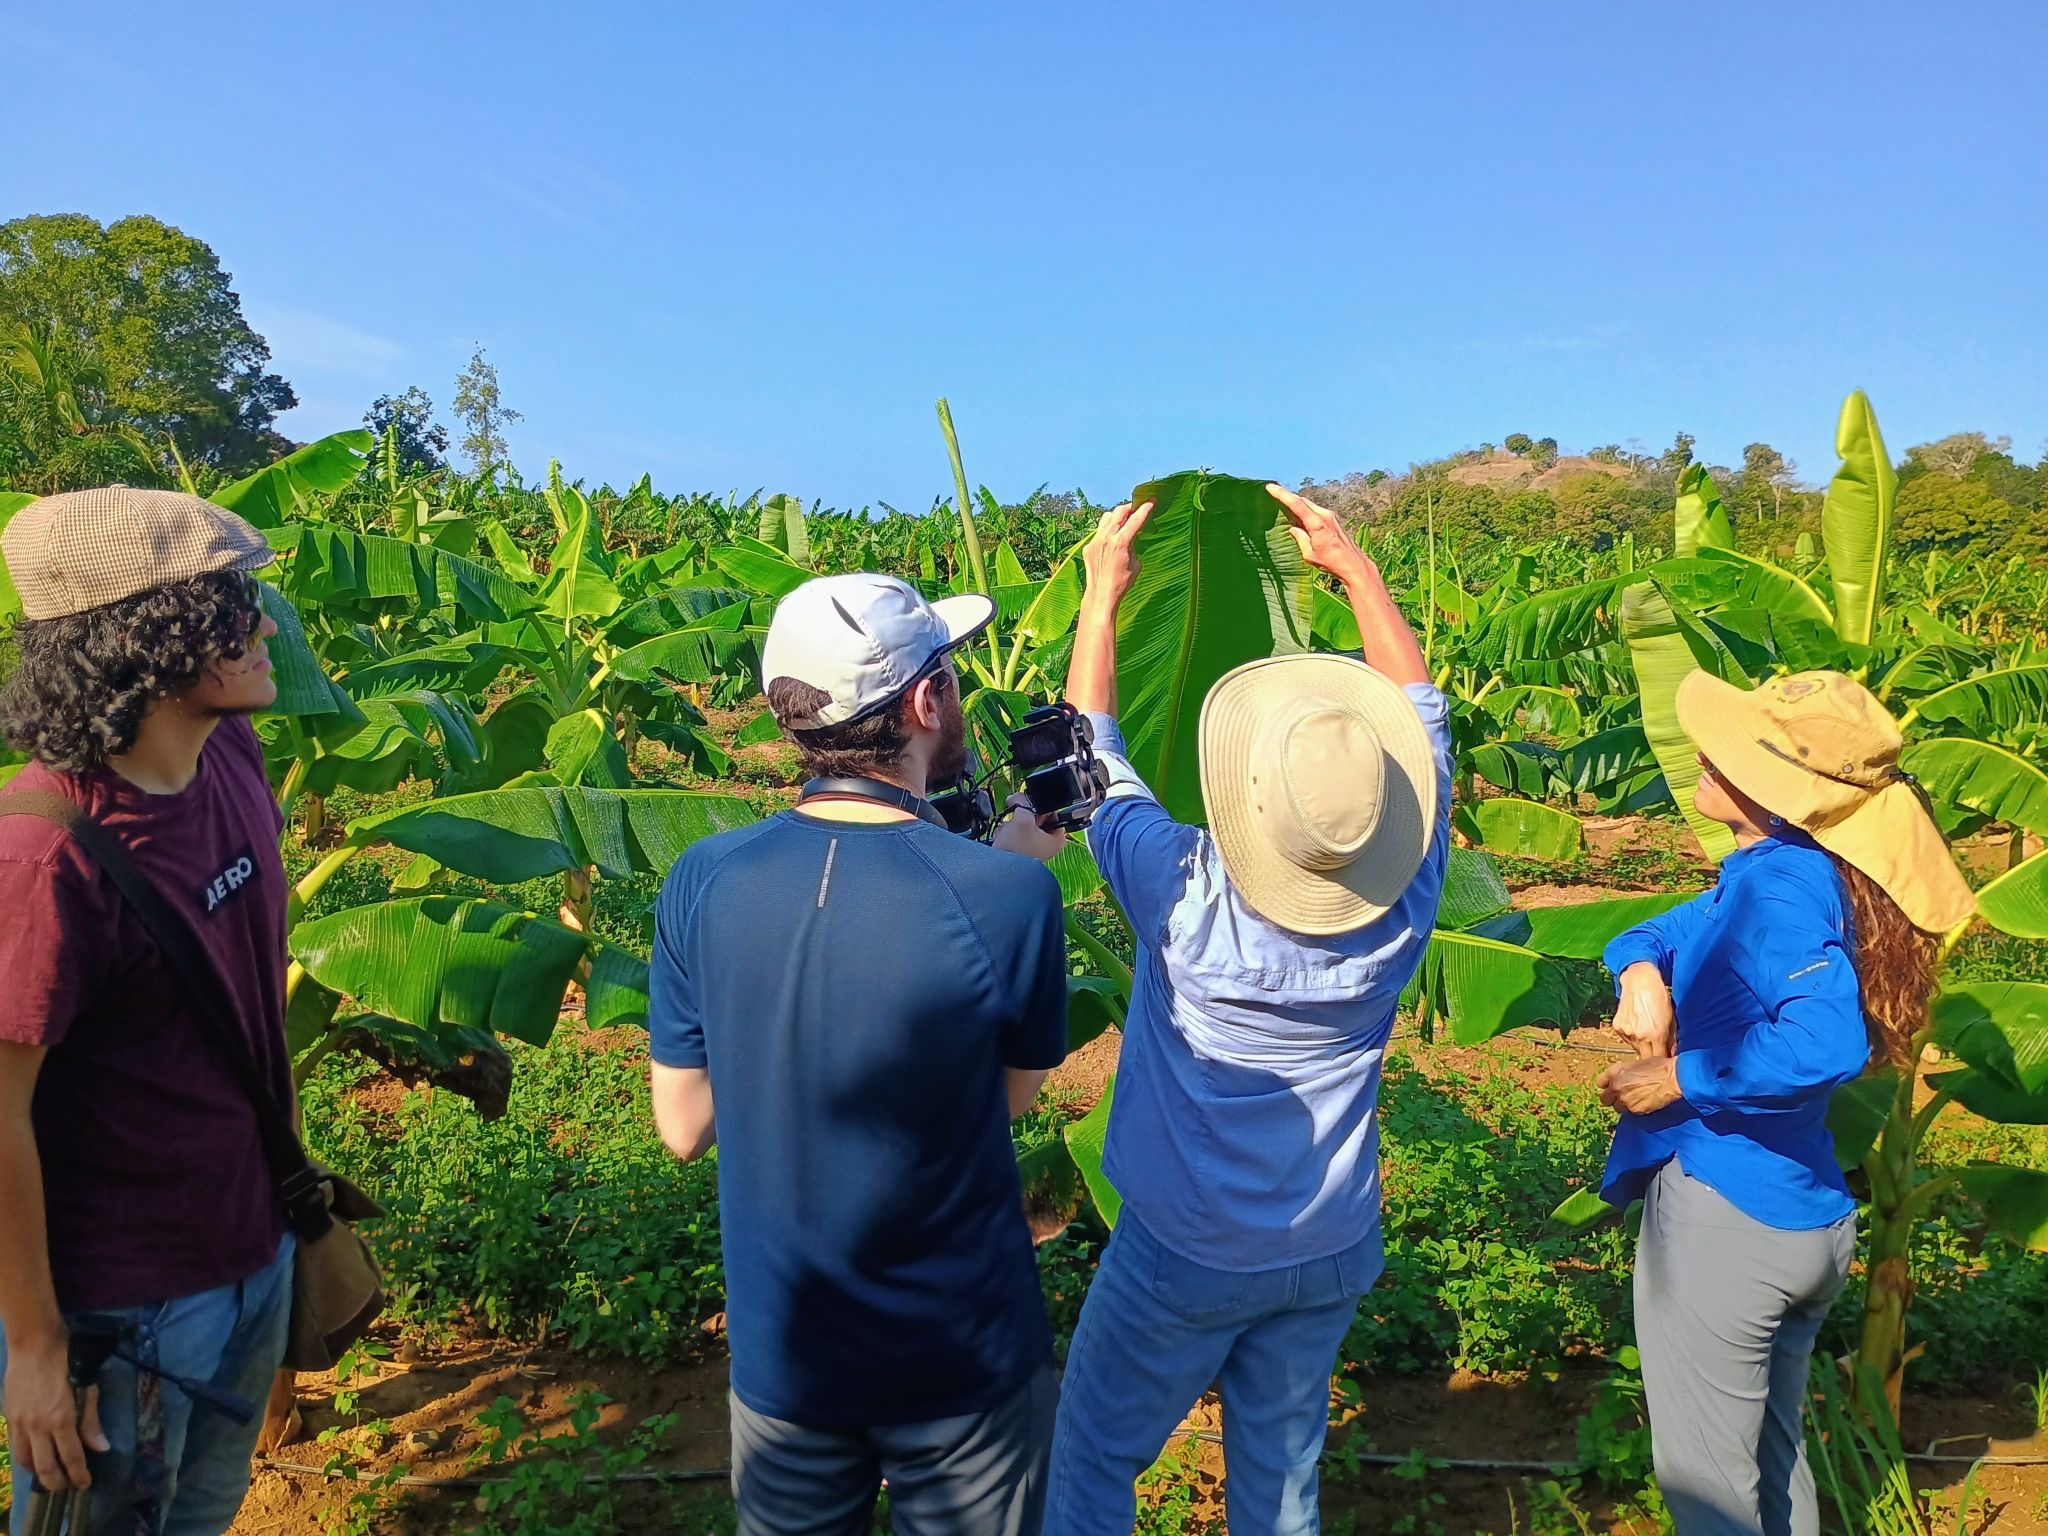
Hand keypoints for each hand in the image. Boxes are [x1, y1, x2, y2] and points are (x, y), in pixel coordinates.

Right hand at [3, 1333, 106, 1491]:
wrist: (35, 1343)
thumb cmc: (69, 1360)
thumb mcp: (88, 1388)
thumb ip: (91, 1421)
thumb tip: (101, 1448)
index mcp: (61, 1419)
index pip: (71, 1457)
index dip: (79, 1474)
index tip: (85, 1484)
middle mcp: (37, 1426)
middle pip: (45, 1467)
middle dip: (57, 1482)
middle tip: (67, 1487)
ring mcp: (20, 1423)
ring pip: (25, 1461)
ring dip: (38, 1473)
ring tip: (50, 1477)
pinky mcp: (9, 1417)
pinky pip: (14, 1446)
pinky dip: (24, 1458)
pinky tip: (33, 1458)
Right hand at [991, 793, 1068, 861]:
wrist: (998, 870)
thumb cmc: (1015, 851)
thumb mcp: (1023, 819)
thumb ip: (1023, 802)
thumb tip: (1018, 796)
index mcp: (1057, 838)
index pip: (1051, 810)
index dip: (1037, 806)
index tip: (1027, 808)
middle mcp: (1049, 843)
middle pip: (1037, 816)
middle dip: (1022, 816)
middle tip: (1016, 822)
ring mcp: (1035, 847)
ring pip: (1024, 823)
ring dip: (1013, 824)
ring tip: (1009, 832)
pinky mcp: (1022, 849)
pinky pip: (1016, 832)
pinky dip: (1008, 832)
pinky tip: (1004, 837)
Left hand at [1080, 501, 1153, 612]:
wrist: (1101, 594)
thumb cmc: (1122, 582)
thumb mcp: (1135, 563)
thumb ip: (1133, 546)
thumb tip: (1131, 538)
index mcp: (1121, 542)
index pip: (1135, 519)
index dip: (1145, 509)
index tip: (1151, 501)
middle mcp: (1106, 538)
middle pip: (1119, 512)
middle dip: (1130, 507)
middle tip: (1137, 507)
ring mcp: (1095, 541)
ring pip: (1107, 518)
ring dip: (1117, 515)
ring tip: (1124, 518)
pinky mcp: (1089, 547)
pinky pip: (1099, 531)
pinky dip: (1108, 529)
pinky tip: (1113, 536)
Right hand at [1266, 484, 1375, 586]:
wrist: (1354, 565)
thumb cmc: (1332, 562)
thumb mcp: (1310, 554)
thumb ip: (1300, 539)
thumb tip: (1293, 529)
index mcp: (1317, 524)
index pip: (1297, 504)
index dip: (1282, 494)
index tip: (1270, 487)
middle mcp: (1325, 516)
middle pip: (1303, 500)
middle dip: (1288, 495)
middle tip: (1273, 491)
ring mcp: (1331, 517)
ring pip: (1310, 504)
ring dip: (1297, 503)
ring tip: (1284, 503)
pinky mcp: (1334, 520)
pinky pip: (1316, 510)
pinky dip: (1306, 509)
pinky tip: (1300, 515)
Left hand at [1598, 1057, 1683, 1114]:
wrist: (1671, 1078)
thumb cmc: (1658, 1067)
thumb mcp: (1636, 1064)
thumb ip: (1624, 1074)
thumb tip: (1622, 1079)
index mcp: (1615, 1071)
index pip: (1600, 1082)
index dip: (1607, 1085)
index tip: (1612, 1087)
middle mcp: (1616, 1086)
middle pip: (1604, 1099)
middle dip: (1612, 1099)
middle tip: (1622, 1097)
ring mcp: (1624, 1099)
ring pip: (1618, 1108)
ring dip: (1625, 1105)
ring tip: (1637, 1099)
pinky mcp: (1635, 1110)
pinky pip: (1631, 1113)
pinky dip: (1636, 1109)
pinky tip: (1645, 1102)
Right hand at [1612, 964, 1675, 1057]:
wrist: (1639, 981)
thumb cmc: (1659, 997)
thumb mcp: (1671, 1018)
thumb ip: (1673, 1039)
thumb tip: (1673, 1053)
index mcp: (1656, 1034)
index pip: (1659, 1059)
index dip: (1663, 1060)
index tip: (1666, 1060)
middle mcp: (1640, 1036)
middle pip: (1646, 1057)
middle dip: (1652, 1055)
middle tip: (1657, 1047)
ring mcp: (1627, 1031)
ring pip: (1636, 1048)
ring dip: (1642, 1045)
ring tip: (1646, 1030)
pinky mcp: (1618, 1026)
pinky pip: (1627, 1038)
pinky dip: (1632, 1036)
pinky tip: (1637, 1025)